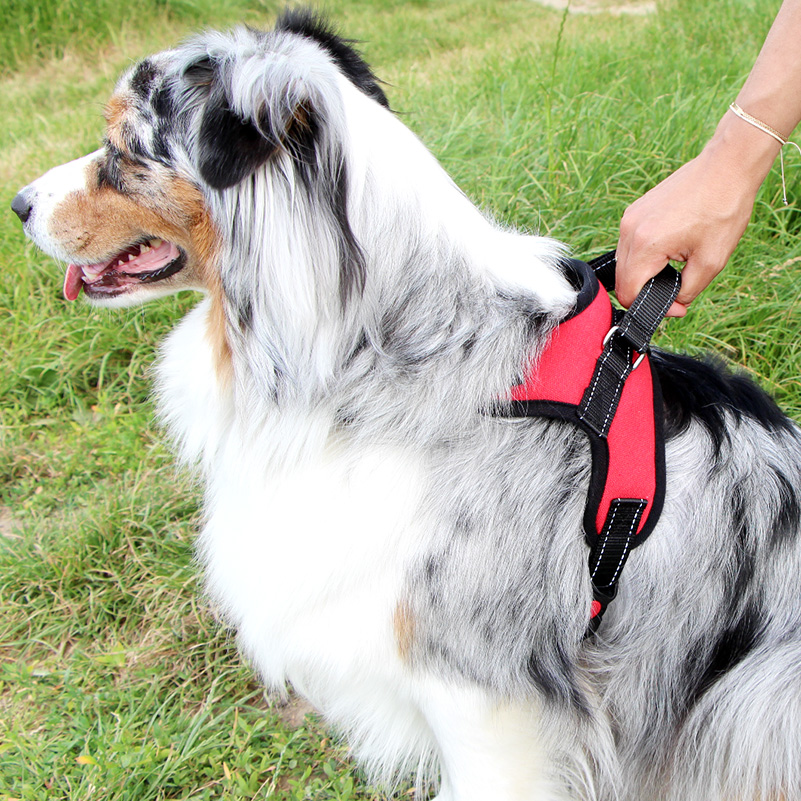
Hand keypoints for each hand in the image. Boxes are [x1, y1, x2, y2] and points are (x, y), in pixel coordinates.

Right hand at [615, 117, 776, 315]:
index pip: (628, 293)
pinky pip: (629, 245)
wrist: (725, 167)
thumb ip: (688, 292)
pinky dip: (644, 255)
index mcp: (645, 245)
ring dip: (644, 273)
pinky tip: (669, 249)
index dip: (648, 307)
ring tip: (674, 266)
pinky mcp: (633, 212)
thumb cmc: (722, 208)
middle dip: (646, 291)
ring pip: (624, 263)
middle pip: (622, 280)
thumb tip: (675, 305)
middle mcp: (630, 231)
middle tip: (677, 290)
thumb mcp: (711, 261)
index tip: (675, 306)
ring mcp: (629, 219)